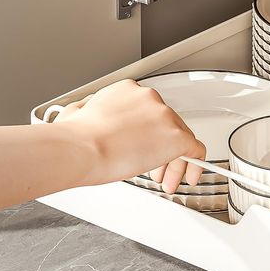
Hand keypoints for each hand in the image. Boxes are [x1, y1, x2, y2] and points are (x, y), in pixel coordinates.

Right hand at [54, 80, 205, 192]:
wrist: (82, 147)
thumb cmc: (75, 137)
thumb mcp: (78, 113)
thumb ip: (90, 112)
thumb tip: (81, 113)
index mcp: (128, 90)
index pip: (149, 111)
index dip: (148, 133)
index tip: (143, 147)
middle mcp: (150, 98)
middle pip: (167, 125)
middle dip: (161, 149)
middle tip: (157, 171)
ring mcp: (165, 116)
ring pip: (180, 138)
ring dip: (174, 161)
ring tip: (168, 180)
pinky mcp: (176, 136)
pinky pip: (195, 149)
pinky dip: (194, 164)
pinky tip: (190, 177)